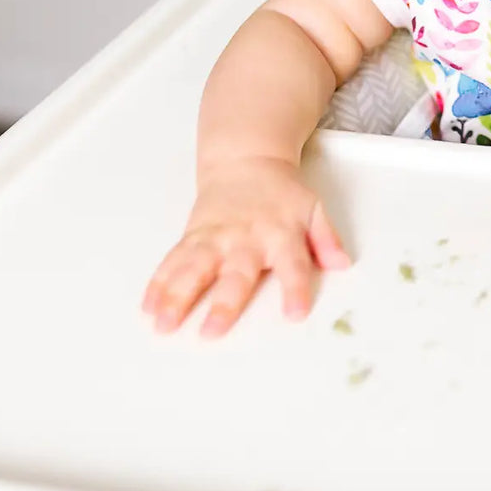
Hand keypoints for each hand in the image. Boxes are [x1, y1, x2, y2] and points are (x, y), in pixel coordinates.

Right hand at [142, 156, 350, 337]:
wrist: (247, 159)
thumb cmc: (281, 193)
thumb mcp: (313, 208)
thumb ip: (326, 238)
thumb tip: (342, 262)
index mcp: (281, 234)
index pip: (293, 264)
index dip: (295, 289)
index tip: (295, 313)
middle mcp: (246, 239)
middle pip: (236, 273)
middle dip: (224, 303)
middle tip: (212, 331)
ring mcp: (216, 237)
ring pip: (194, 268)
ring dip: (177, 296)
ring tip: (164, 323)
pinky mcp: (193, 236)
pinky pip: (174, 260)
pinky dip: (159, 282)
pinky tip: (148, 305)